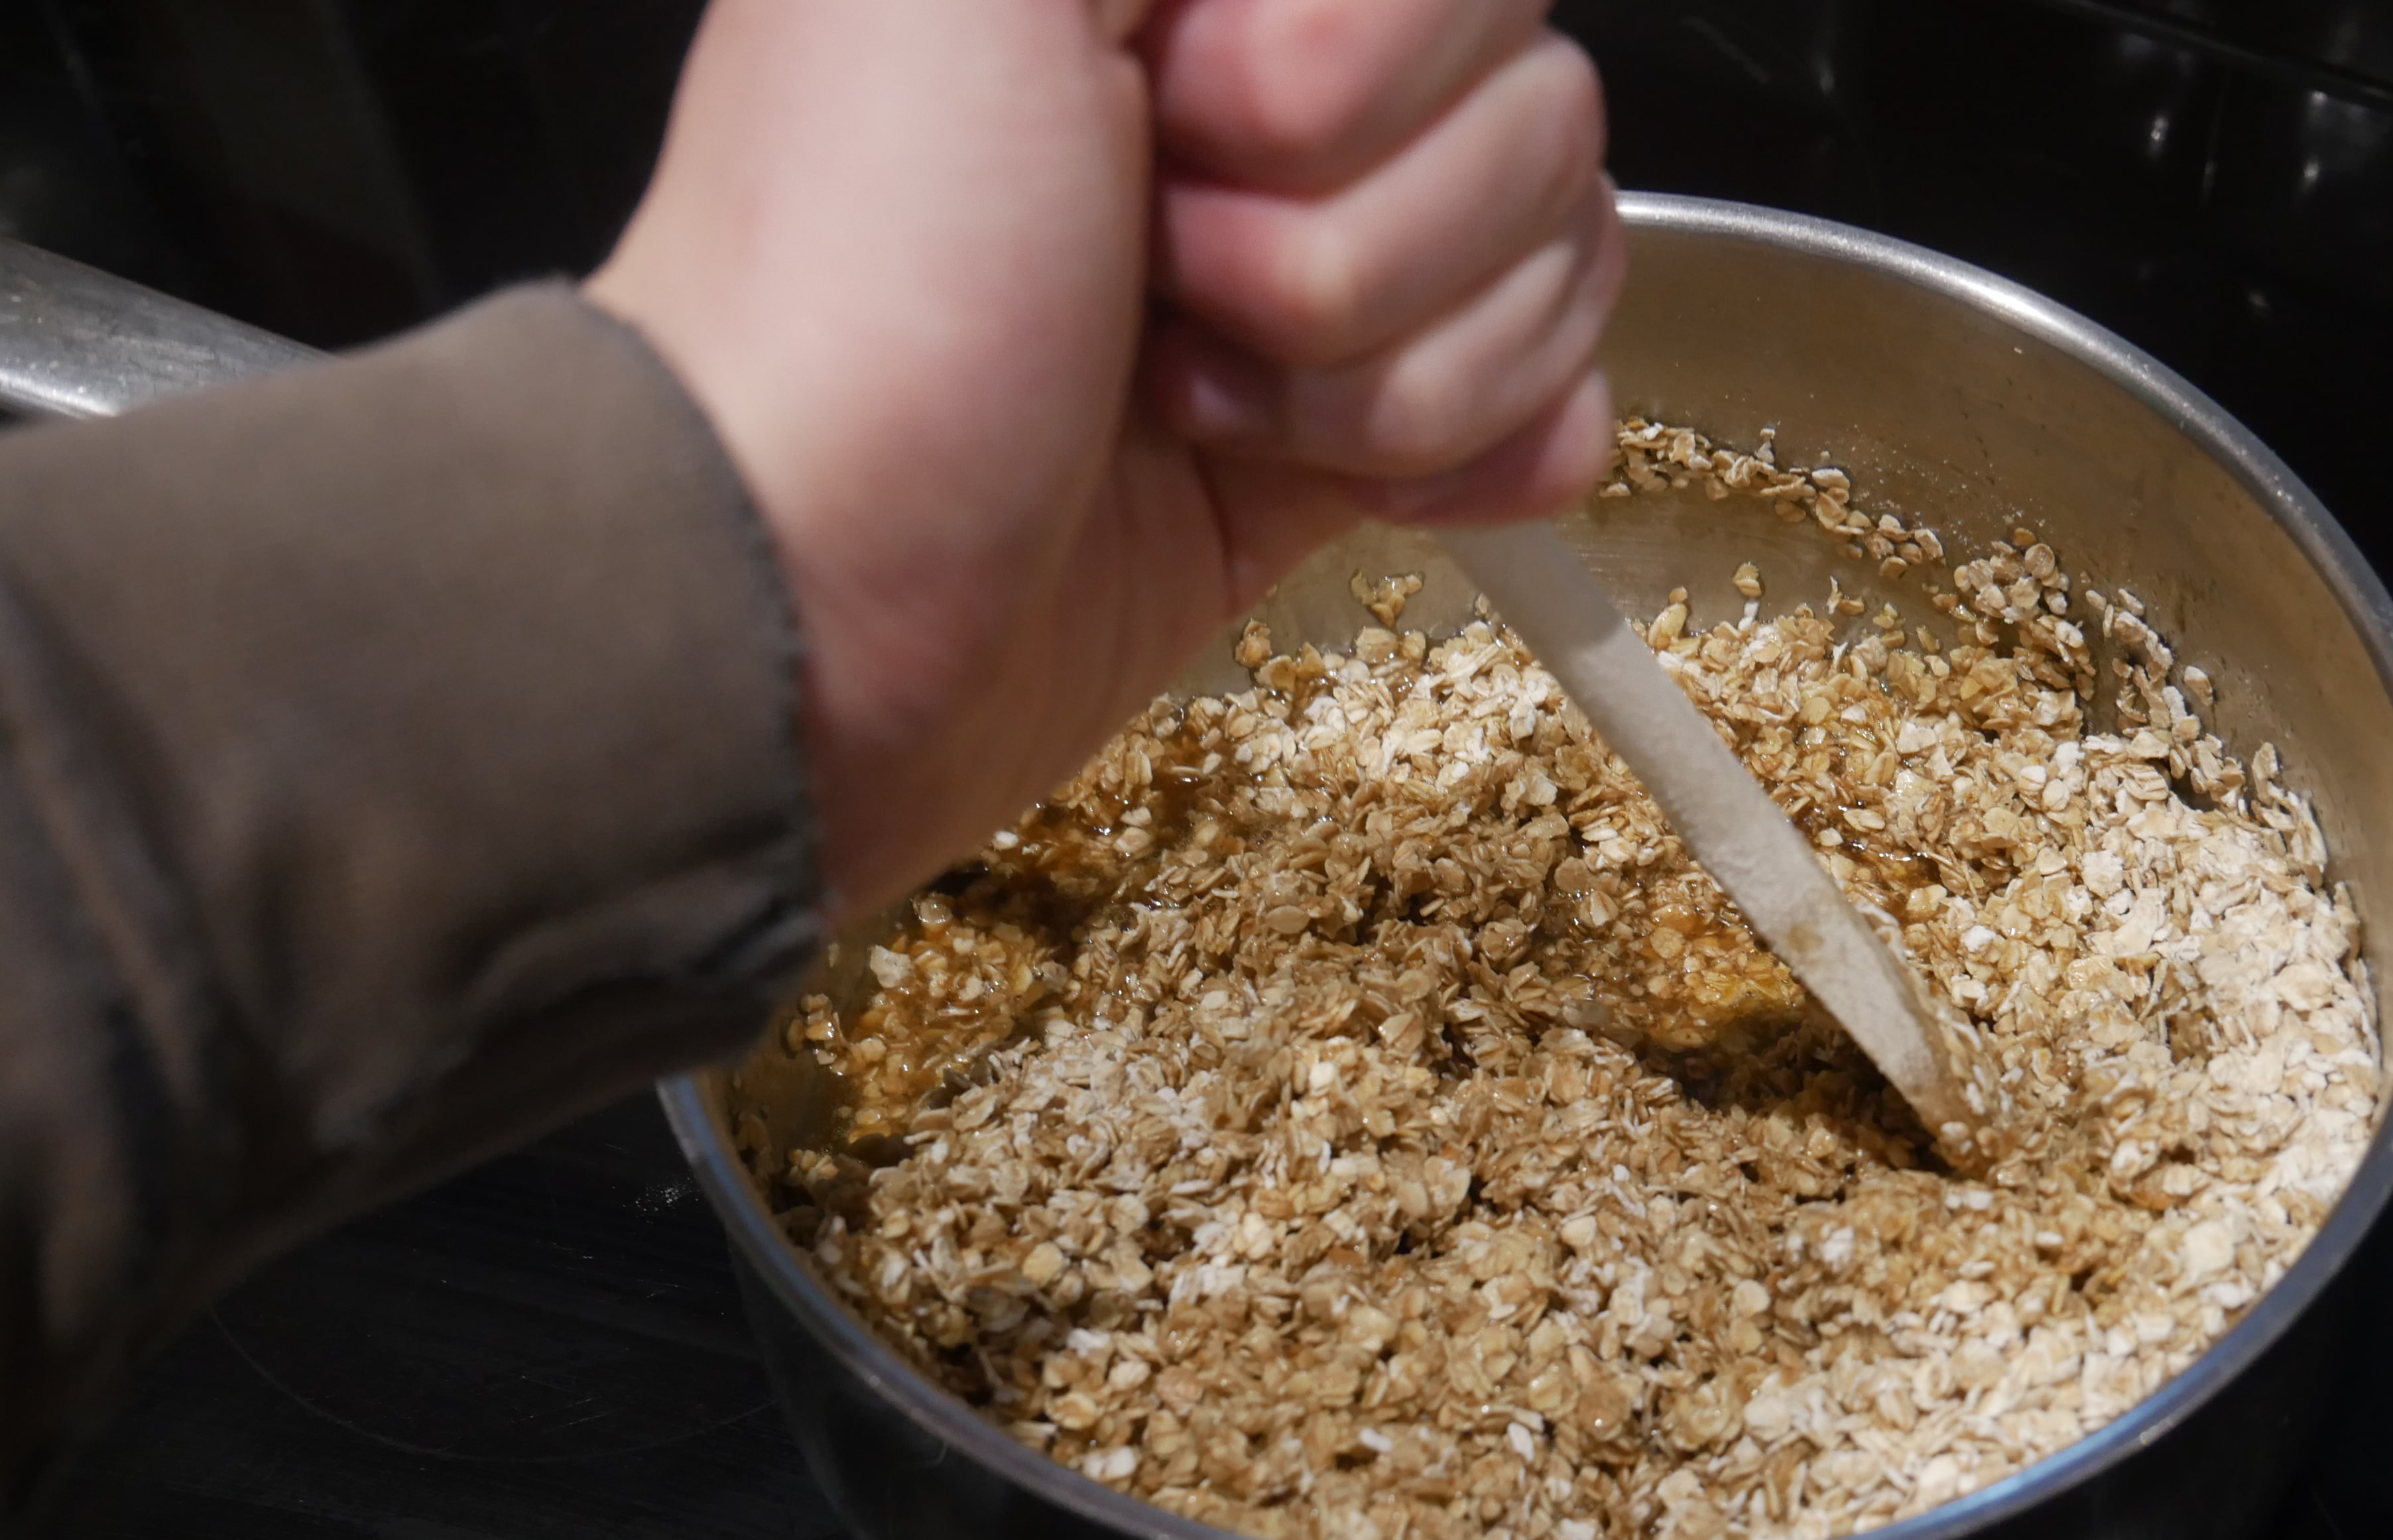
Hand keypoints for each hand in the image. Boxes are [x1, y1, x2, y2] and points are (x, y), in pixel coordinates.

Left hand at [586, 0, 1615, 918]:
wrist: (807, 607)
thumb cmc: (852, 293)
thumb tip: (1293, 0)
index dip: (1345, 58)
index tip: (1169, 119)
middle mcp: (1262, 81)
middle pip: (1539, 103)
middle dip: (1354, 234)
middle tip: (1157, 279)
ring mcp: (1327, 257)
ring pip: (1561, 255)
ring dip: (1385, 370)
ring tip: (1183, 401)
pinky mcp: (1362, 423)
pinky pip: (1565, 396)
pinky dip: (1473, 452)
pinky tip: (1333, 478)